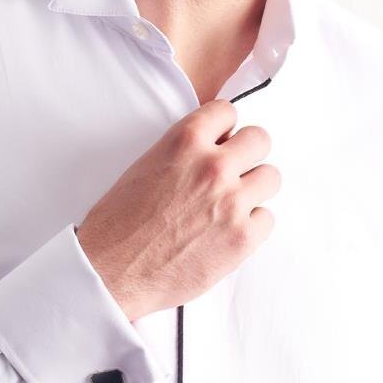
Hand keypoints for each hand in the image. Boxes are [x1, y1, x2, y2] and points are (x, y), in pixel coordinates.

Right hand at [76, 99, 280, 322]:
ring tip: (232, 205)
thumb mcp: (144, 168)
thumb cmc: (117, 225)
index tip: (220, 142)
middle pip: (260, 140)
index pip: (226, 111)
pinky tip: (228, 233)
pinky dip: (252, 226)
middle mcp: (213, 167)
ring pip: (271, 178)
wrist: (111, 271)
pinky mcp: (242, 238)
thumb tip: (208, 153)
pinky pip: (267, 219)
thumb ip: (182, 155)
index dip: (223, 129)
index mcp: (184, 142)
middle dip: (247, 155)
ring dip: (255, 189)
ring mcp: (232, 202)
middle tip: (232, 174)